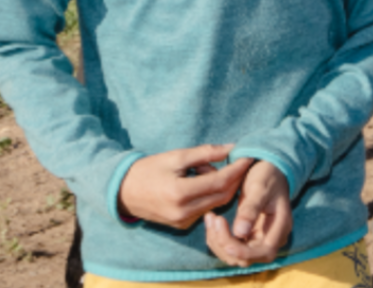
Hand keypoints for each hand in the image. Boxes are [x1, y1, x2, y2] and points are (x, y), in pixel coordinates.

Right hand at [118, 145, 250, 229]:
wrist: (122, 192)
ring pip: (216, 204)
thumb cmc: (148, 169)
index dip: (237, 168)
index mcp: (180, 193)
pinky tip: (204, 182)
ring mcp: (182, 221)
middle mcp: (183, 212)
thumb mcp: (176, 156)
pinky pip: (205, 210)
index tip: (249, 156)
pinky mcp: (181, 225)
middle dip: (234, 178)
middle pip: (223, 195)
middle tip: (238, 161)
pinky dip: (211, 196)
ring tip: (212, 169)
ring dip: (222, 186)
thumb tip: (231, 147)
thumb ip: (205, 153)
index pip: (220, 181)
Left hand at [204, 160, 291, 265]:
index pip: (264, 252)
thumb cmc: (267, 175)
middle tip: (213, 219)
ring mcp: (258, 240)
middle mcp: (271, 239)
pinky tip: (211, 219)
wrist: (268, 169)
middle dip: (225, 244)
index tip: (224, 238)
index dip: (243, 251)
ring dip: (218, 241)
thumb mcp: (259, 188)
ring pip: (234, 255)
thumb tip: (240, 232)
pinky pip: (230, 246)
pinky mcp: (247, 237)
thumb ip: (251, 209)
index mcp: (280, 227)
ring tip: (210, 217)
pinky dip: (218, 237)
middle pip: (246, 258)